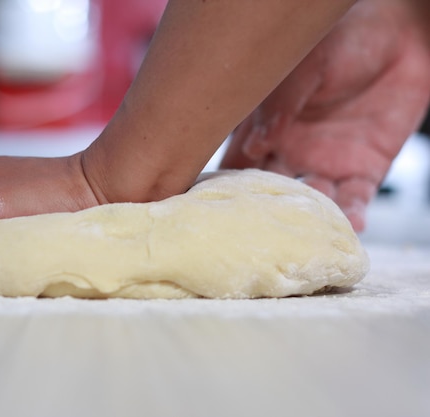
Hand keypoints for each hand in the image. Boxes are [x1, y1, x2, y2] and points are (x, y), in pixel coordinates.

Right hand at [221, 0, 429, 230]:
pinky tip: (348, 225)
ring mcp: (326, 164)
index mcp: (267, 131)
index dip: (222, 188)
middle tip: (248, 238)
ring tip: (298, 238)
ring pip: (310, 203)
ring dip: (305, 222)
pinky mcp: (364, 170)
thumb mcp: (303, 67)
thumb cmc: (341, 41)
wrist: (399, 33)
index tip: (207, 210)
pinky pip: (355, 199)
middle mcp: (291, 154)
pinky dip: (351, 216)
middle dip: (259, 217)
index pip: (237, 166)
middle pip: (268, 195)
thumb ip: (280, 105)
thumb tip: (256, 145)